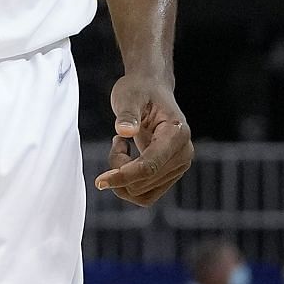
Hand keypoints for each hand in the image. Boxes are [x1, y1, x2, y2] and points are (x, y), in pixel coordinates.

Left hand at [95, 76, 192, 206]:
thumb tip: (125, 131)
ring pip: (142, 193)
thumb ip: (127, 114)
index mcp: (177, 133)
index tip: (100, 180)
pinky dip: (128, 183)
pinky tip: (126, 157)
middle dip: (120, 169)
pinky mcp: (169, 174)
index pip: (150, 166)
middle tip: (117, 139)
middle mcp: (183, 154)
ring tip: (122, 146)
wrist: (151, 89)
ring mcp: (178, 166)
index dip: (124, 175)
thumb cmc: (140, 90)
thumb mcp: (129, 96)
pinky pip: (144, 194)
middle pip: (144, 182)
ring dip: (123, 177)